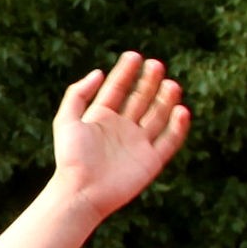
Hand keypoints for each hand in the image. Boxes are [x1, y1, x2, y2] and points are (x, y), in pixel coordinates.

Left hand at [52, 51, 189, 217]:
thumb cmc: (70, 158)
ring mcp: (138, 144)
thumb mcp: (66, 121)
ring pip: (158, 116)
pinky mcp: (151, 161)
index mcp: (100, 119)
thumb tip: (98, 72)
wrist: (80, 192)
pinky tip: (181, 110)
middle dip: (148, 82)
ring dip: (165, 99)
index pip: (117, 89)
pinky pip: (169, 140)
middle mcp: (121, 129)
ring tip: (170, 84)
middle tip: (156, 65)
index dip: (125, 72)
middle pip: (140, 99)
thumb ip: (77, 95)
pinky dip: (178, 126)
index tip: (134, 55)